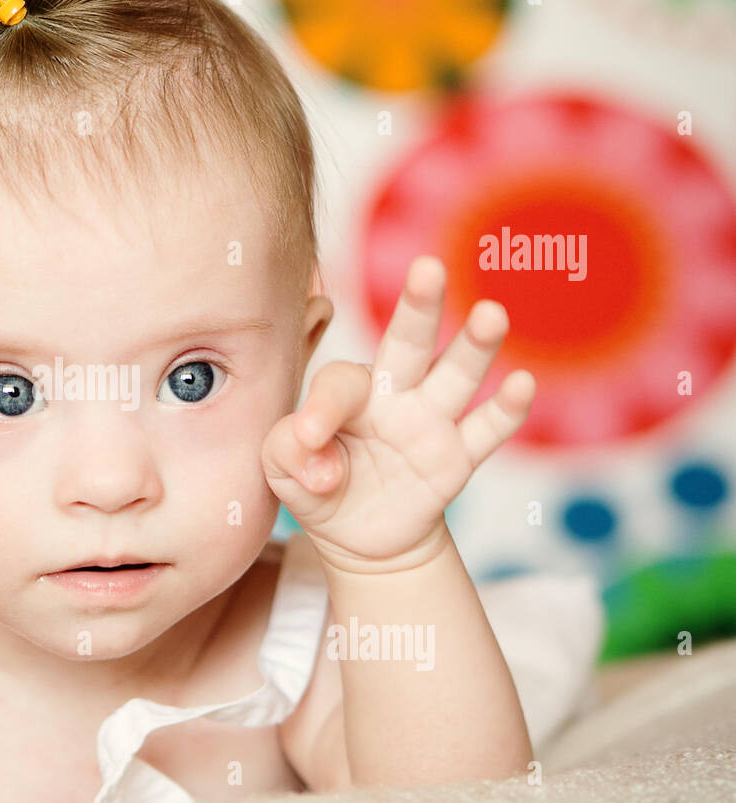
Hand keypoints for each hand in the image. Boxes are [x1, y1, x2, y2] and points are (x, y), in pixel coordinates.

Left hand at [261, 255, 534, 572]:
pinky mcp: (457, 458)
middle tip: (427, 268)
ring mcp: (430, 421)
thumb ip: (288, 455)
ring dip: (474, 346)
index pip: (339, 383)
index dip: (323, 407)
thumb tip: (325, 471)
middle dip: (419, 306)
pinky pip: (486, 430)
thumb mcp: (281, 469)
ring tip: (491, 314)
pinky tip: (522, 384)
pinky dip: (506, 410)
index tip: (309, 438)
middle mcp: (393, 393)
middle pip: (409, 343)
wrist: (356, 534)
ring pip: (456, 376)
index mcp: (346, 389)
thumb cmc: (314, 481)